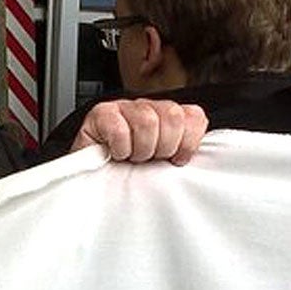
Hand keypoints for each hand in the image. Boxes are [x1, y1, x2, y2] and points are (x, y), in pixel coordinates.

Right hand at [74, 99, 207, 164]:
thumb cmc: (126, 173)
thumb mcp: (162, 166)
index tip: (176, 160)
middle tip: (151, 160)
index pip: (194, 116)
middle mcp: (148, 108)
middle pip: (173, 116)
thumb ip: (183, 154)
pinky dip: (120, 148)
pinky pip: (120, 128)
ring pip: (148, 121)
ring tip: (132, 158)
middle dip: (164, 147)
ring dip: (141, 149)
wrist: (90, 181)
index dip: (189, 142)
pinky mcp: (101, 114)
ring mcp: (124, 107)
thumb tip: (200, 158)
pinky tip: (116, 154)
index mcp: (167, 117)